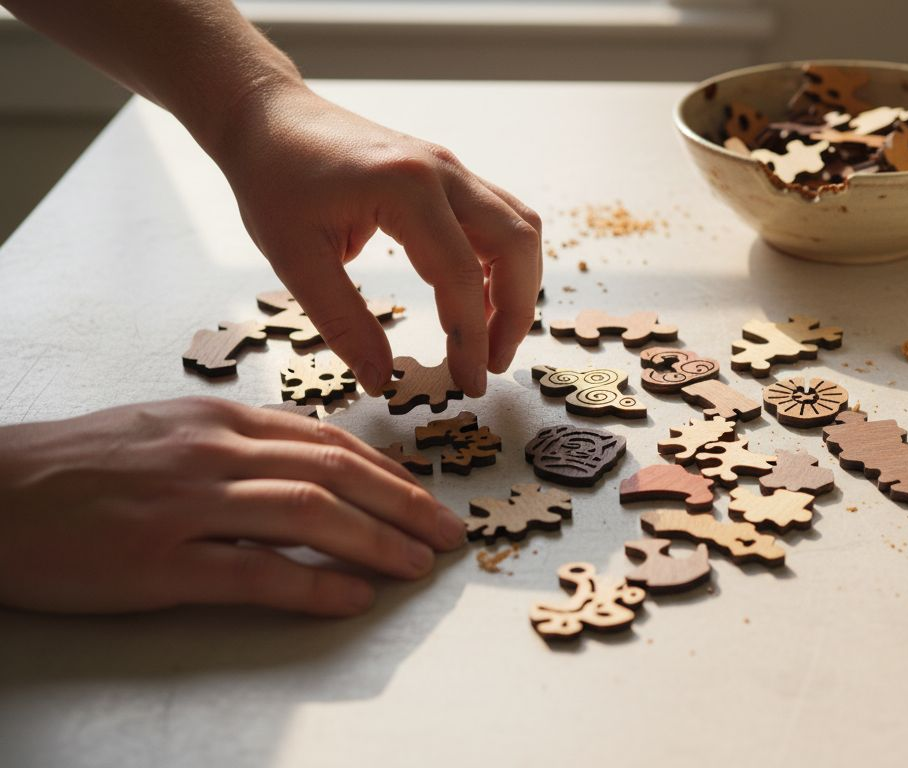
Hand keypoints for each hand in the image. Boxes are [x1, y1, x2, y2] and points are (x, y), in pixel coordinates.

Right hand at [0, 398, 466, 616]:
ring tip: (419, 565)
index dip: (388, 472)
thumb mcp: (166, 430)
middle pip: (336, 474)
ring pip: (310, 514)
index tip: (426, 496)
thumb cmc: (76, 465)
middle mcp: (213, 452)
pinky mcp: (159, 562)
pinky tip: (353, 599)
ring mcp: (187, 505)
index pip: (328, 441)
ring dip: (378, 541)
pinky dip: (314, 587)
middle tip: (448, 534)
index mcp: (218, 420)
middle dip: (405, 504)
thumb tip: (307, 466)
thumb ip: (237, 444)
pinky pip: (256, 572)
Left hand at [210, 80, 541, 396]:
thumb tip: (378, 379)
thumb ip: (343, 323)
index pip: (460, 274)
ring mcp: (451, 169)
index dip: (471, 337)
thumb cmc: (273, 178)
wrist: (269, 117)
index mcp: (405, 188)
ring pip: (520, 227)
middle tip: (493, 363)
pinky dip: (503, 262)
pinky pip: (501, 218)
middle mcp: (442, 172)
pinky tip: (479, 298)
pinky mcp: (449, 175)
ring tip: (492, 336)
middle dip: (515, 312)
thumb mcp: (295, 259)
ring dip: (519, 285)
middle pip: (516, 244)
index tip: (467, 382)